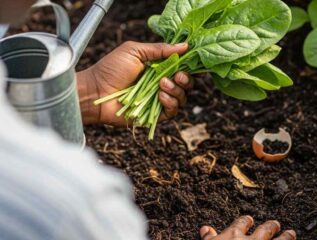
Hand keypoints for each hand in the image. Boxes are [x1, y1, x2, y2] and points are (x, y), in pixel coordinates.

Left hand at [77, 41, 192, 124]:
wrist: (96, 92)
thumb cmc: (111, 69)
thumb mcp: (134, 51)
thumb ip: (159, 49)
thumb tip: (185, 45)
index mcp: (158, 67)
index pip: (181, 67)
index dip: (190, 66)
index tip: (193, 62)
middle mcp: (161, 83)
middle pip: (186, 83)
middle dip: (186, 79)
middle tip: (177, 75)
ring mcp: (159, 100)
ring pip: (182, 97)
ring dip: (176, 90)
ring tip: (161, 85)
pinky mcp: (155, 114)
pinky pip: (173, 111)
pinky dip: (171, 103)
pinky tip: (160, 96)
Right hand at [200, 216, 295, 239]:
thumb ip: (209, 238)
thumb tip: (205, 228)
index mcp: (234, 235)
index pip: (242, 223)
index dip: (246, 221)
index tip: (249, 219)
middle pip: (265, 230)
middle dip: (271, 226)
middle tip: (276, 224)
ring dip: (286, 237)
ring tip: (291, 233)